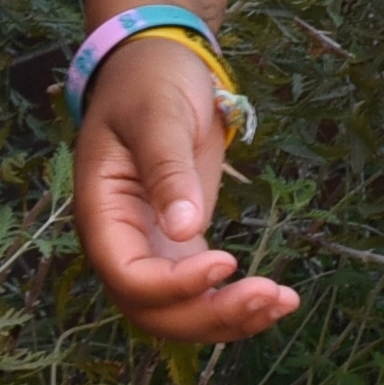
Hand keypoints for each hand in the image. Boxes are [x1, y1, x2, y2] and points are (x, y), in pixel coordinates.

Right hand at [73, 36, 297, 345]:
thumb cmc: (149, 83)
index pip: (128, 275)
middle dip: (208, 314)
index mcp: (102, 213)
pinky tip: (276, 299)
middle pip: (153, 309)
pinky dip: (232, 302)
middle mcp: (120, 242)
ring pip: (177, 312)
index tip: (226, 263)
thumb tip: (183, 228)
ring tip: (282, 303)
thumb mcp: (158, 116)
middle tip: (268, 294)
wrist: (156, 65)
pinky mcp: (179, 242)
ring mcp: (149, 246)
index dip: (174, 285)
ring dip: (226, 319)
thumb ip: (167, 169)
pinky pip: (198, 291)